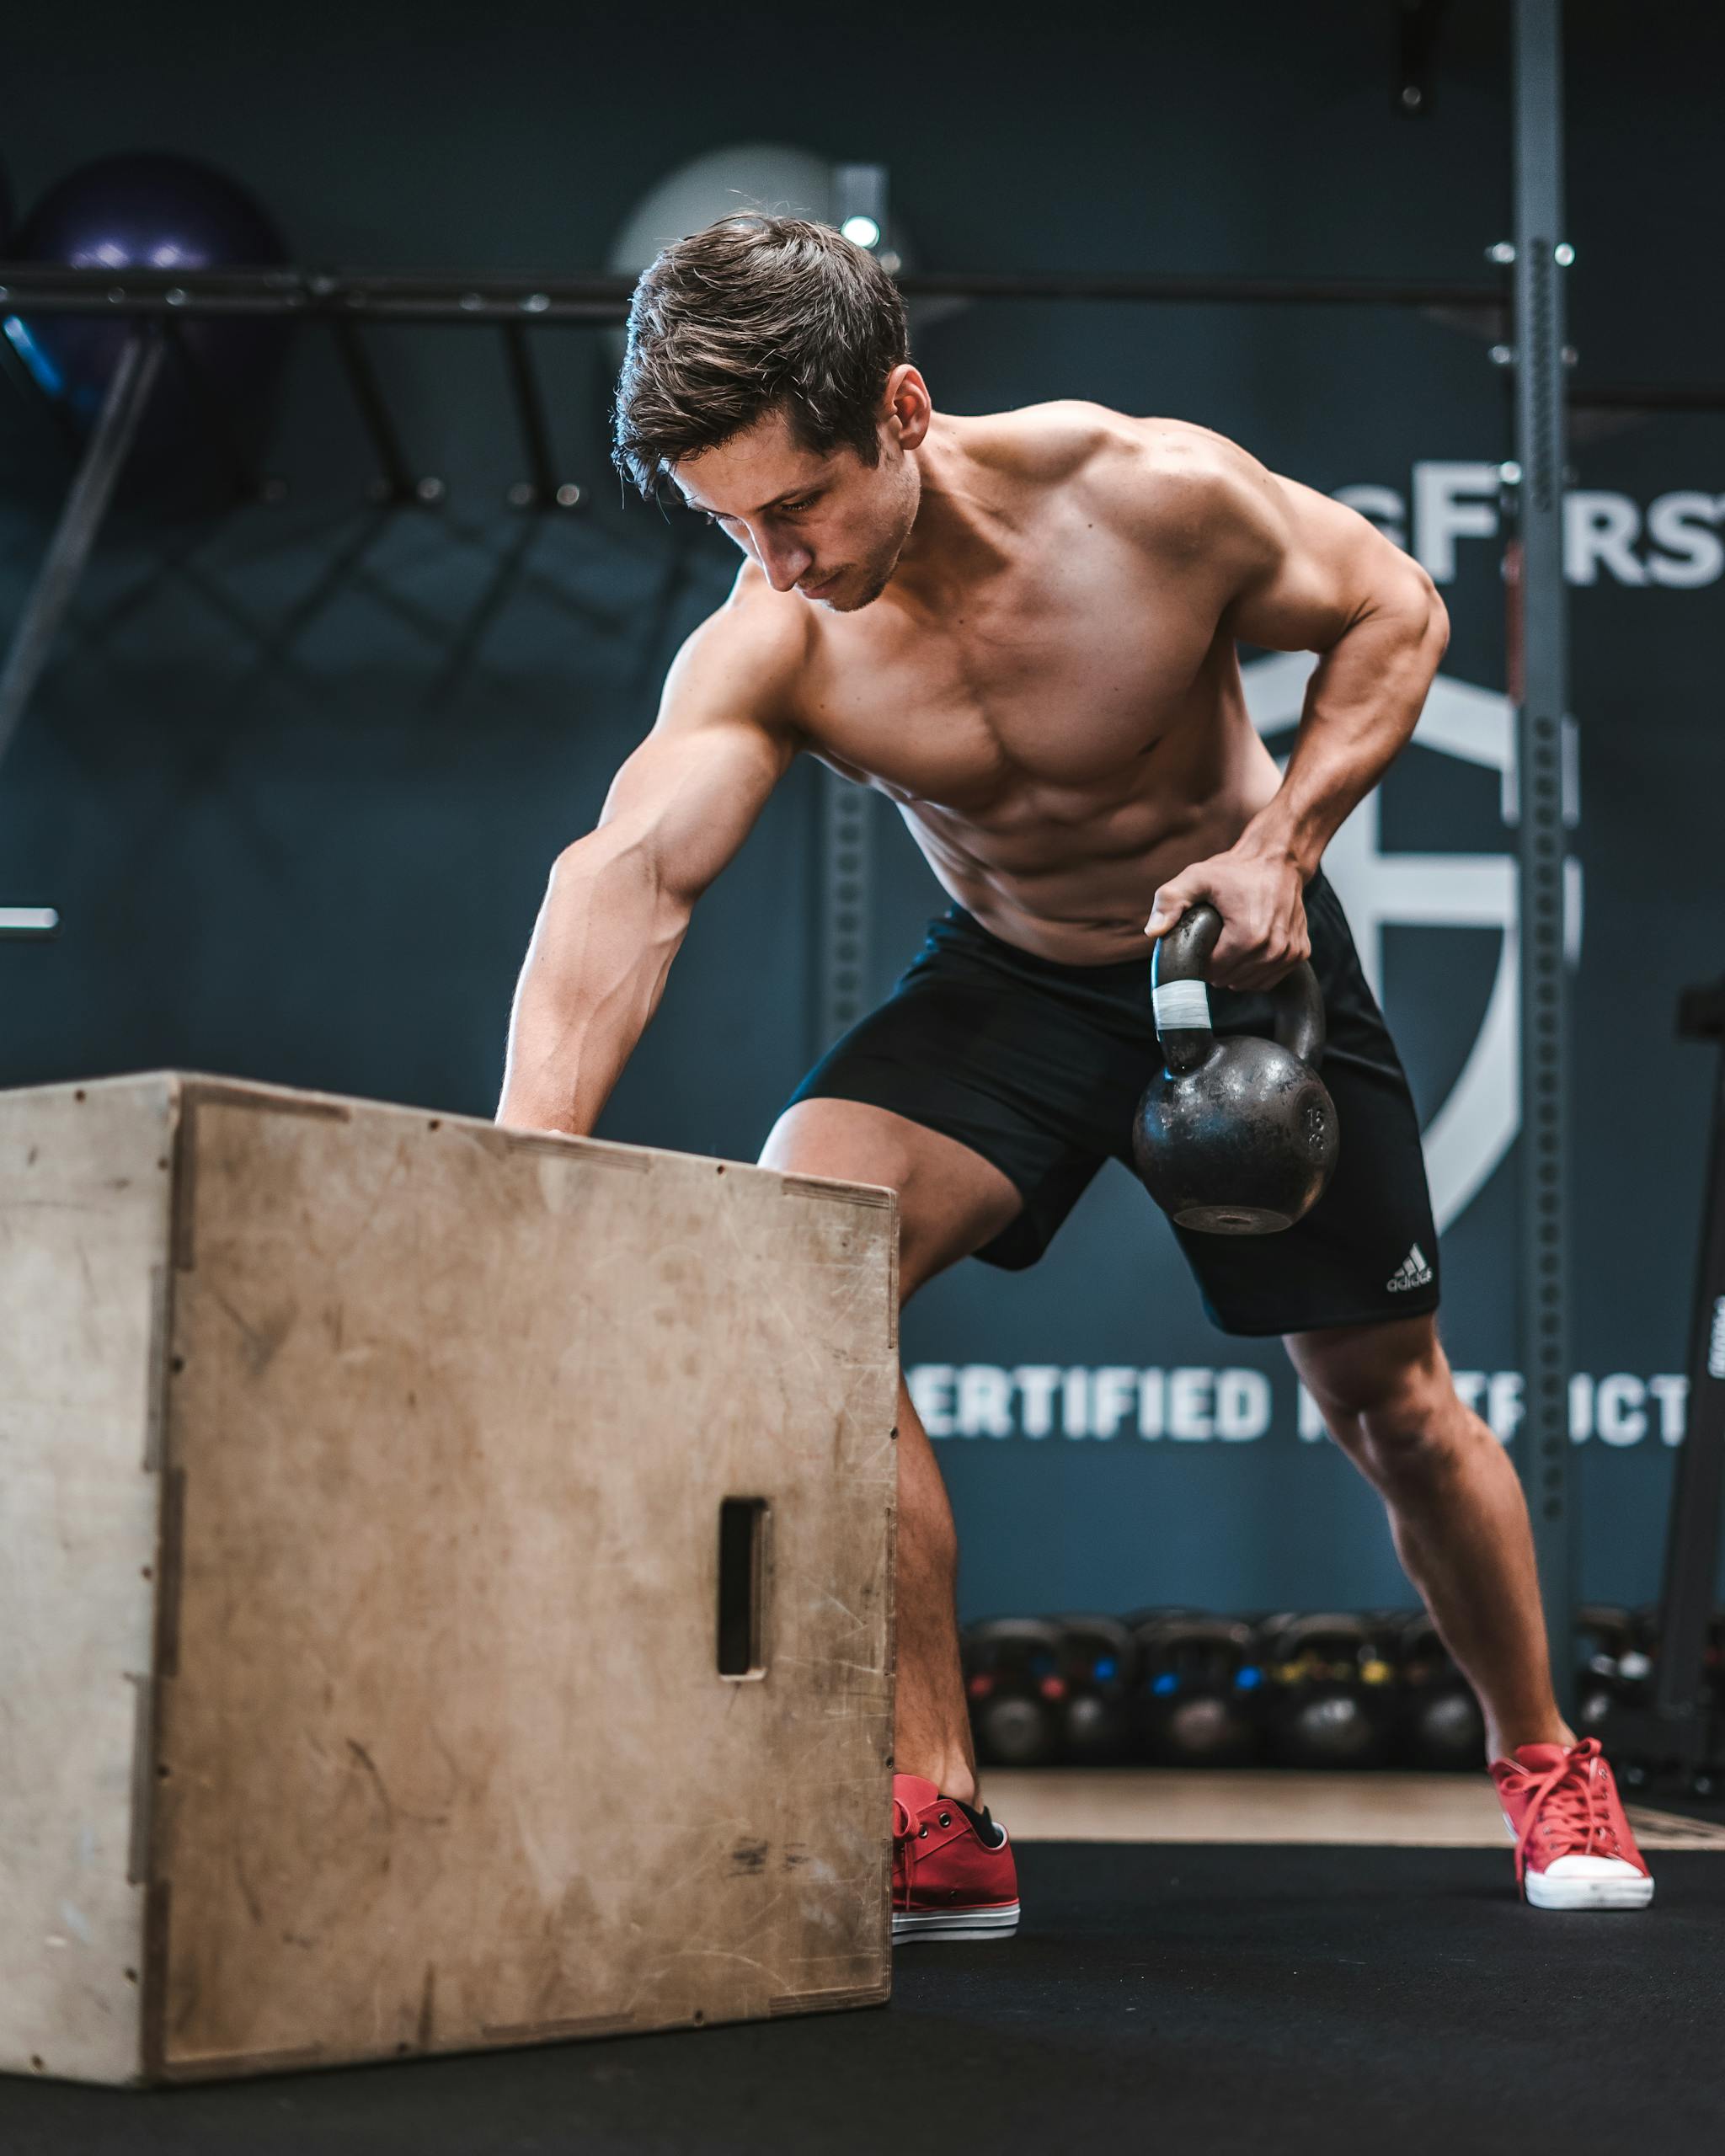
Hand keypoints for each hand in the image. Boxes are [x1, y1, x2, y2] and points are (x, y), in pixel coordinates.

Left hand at [1144, 847, 1310, 991]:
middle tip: (1214, 940)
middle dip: (1217, 966)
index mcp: (1247, 938)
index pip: (1212, 972)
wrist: (1278, 860)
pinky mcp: (1300, 954)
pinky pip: (1268, 979)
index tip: (1199, 942)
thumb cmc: (1236, 870)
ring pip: (1248, 984)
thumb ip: (1170, 901)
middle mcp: (1273, 950)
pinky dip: (1255, 972)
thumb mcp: (1197, 878)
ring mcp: (1290, 954)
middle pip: (1229, 980)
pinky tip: (1247, 952)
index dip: (1199, 960)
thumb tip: (1153, 931)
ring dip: (1235, 972)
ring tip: (1229, 946)